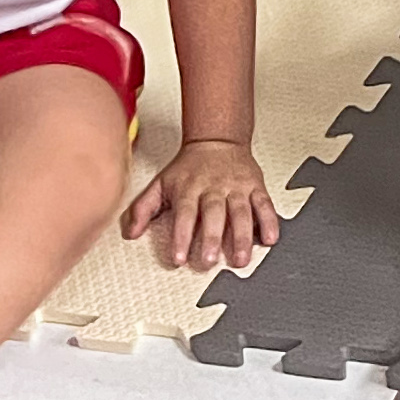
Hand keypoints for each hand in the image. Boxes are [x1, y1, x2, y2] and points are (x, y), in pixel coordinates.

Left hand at [122, 137, 281, 270]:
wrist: (217, 139)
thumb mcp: (161, 183)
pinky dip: (269, 221)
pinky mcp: (255, 186)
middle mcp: (214, 187)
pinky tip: (269, 238)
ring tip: (241, 258)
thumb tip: (131, 233)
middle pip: (214, 213)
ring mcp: (236, 187)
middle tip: (209, 260)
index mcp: (190, 188)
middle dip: (212, 238)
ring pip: (241, 211)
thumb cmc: (189, 167)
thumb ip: (143, 208)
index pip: (185, 213)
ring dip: (242, 236)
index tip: (179, 257)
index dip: (181, 235)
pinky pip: (264, 204)